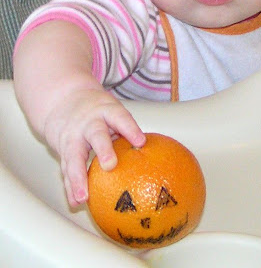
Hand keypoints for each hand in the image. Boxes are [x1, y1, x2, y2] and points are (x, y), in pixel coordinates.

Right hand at [44, 88, 145, 207]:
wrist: (65, 100)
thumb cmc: (98, 111)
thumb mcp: (113, 111)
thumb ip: (128, 130)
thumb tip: (154, 153)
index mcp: (106, 111)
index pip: (120, 117)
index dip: (130, 128)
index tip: (141, 141)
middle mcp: (89, 123)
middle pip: (96, 135)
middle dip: (103, 150)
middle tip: (110, 165)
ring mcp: (74, 137)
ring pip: (75, 157)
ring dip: (78, 178)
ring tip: (84, 197)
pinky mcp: (64, 150)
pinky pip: (67, 169)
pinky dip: (71, 187)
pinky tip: (76, 202)